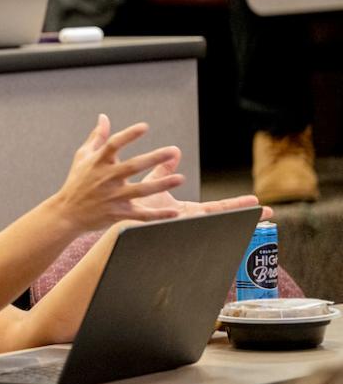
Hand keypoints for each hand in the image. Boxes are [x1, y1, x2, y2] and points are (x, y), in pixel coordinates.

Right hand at [51, 114, 184, 231]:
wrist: (67, 213)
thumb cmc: (76, 182)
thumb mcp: (82, 157)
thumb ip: (96, 137)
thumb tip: (104, 117)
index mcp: (98, 162)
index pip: (113, 145)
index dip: (128, 135)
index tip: (144, 127)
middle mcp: (106, 178)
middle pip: (133, 166)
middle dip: (153, 158)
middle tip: (172, 150)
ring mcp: (113, 197)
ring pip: (140, 190)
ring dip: (161, 185)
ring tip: (180, 178)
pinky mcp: (118, 213)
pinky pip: (141, 215)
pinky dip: (158, 215)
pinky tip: (174, 212)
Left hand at [134, 155, 273, 220]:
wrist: (114, 219)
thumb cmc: (133, 206)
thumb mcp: (153, 184)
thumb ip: (163, 170)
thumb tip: (175, 151)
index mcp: (187, 213)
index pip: (217, 208)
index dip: (237, 205)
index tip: (258, 202)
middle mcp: (187, 222)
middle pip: (221, 218)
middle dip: (244, 216)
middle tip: (269, 213)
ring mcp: (178, 228)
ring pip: (207, 225)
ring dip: (228, 222)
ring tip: (252, 219)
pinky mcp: (166, 230)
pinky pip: (185, 231)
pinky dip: (200, 230)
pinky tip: (216, 230)